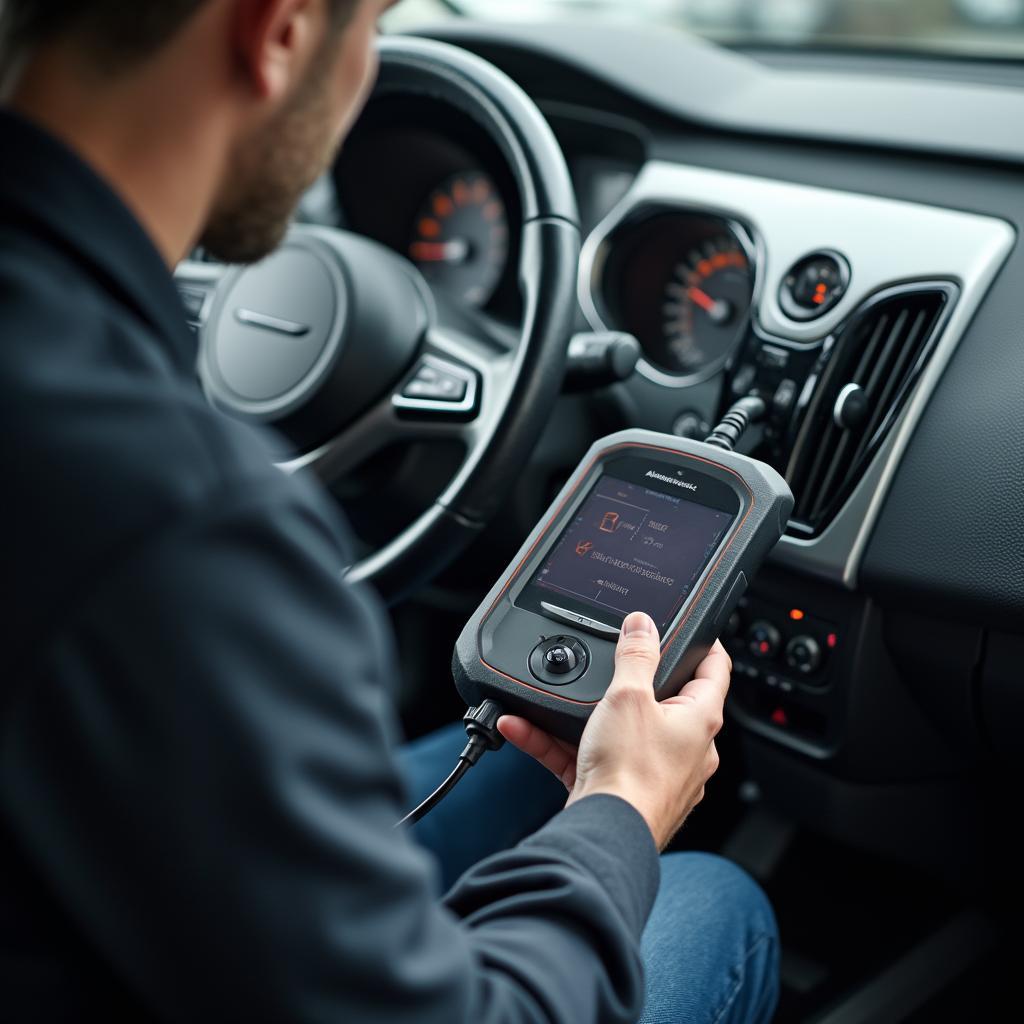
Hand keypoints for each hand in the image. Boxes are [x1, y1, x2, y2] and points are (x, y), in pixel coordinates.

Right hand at [498, 612, 730, 849]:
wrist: (605, 834)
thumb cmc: (631, 773)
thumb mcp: (628, 696)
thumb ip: (635, 655)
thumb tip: (642, 625)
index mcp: (700, 719)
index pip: (714, 669)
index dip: (705, 643)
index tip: (694, 628)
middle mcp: (685, 748)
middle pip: (662, 699)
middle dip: (630, 681)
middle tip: (612, 660)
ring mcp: (654, 772)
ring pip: (617, 729)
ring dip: (581, 714)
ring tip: (550, 697)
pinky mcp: (621, 791)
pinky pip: (587, 756)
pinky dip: (557, 742)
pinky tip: (524, 728)